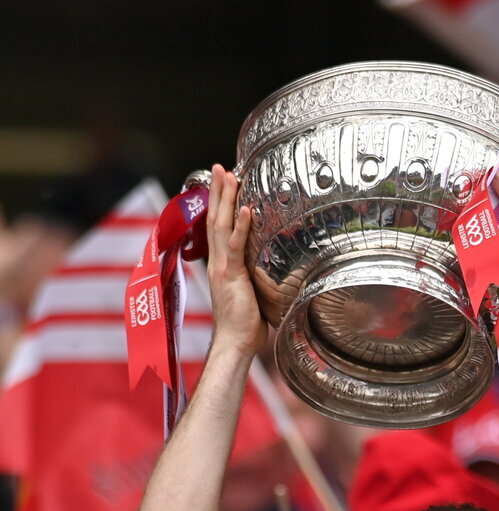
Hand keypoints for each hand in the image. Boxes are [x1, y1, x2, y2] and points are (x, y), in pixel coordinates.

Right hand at [206, 164, 266, 358]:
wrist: (235, 342)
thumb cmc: (245, 323)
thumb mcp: (251, 292)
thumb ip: (256, 276)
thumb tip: (272, 269)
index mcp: (221, 265)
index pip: (217, 228)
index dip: (219, 204)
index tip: (223, 183)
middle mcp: (217, 262)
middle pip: (215, 219)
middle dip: (217, 192)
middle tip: (220, 167)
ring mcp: (222, 267)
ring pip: (220, 226)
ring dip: (224, 199)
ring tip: (228, 175)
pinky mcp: (231, 276)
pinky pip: (235, 246)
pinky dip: (240, 227)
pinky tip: (245, 209)